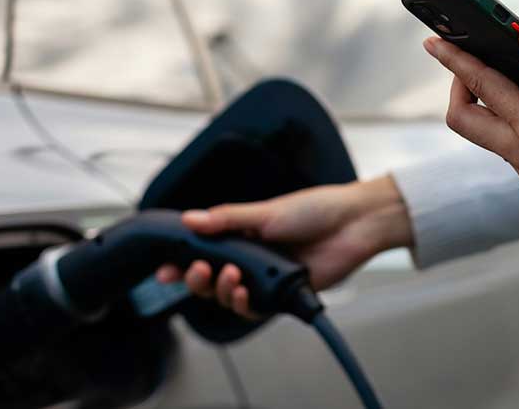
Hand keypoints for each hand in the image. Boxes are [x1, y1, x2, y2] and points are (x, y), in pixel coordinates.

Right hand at [155, 174, 411, 317]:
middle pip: (210, 279)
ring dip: (220, 290)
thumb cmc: (315, 209)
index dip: (182, 263)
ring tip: (228, 276)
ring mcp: (266, 278)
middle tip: (196, 270)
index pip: (204, 252)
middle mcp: (251, 258)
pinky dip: (242, 303)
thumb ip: (226, 219)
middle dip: (196, 278)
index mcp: (243, 235)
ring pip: (228, 296)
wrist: (353, 223)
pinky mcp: (282, 294)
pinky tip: (241, 292)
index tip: (165, 269)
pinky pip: (254, 309)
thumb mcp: (265, 211)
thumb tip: (188, 219)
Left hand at [424, 21, 518, 226]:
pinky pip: (514, 152)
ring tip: (512, 77)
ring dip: (490, 107)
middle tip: (473, 61)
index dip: (454, 59)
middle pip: (465, 120)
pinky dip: (514, 125)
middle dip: (460, 87)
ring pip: (490, 137)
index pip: (480, 86)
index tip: (433, 39)